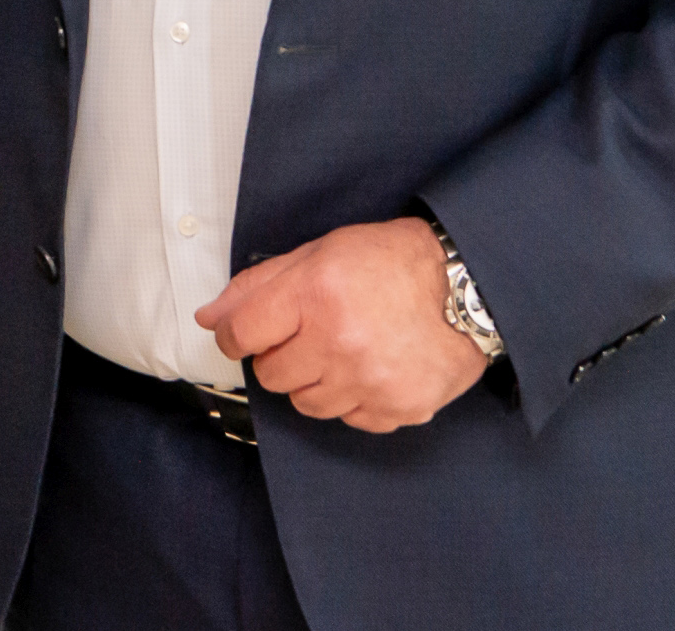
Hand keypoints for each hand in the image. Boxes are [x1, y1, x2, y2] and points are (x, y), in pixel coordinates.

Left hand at [192, 218, 489, 432]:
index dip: (236, 335)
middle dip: (281, 356)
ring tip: (343, 351)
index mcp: (315, 294)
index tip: (246, 335)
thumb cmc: (389, 263)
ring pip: (307, 404)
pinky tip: (371, 369)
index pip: (241, 334)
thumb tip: (209, 317)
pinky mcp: (396, 408)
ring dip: (315, 381)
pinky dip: (353, 399)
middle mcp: (339, 342)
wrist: (465, 288)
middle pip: (271, 375)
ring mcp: (369, 381)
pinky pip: (349, 419)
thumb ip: (257, 286)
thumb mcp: (317, 254)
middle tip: (309, 335)